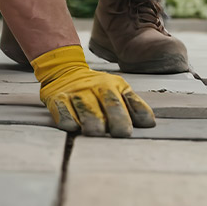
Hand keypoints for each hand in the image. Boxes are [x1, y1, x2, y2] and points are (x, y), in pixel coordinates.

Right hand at [31, 45, 155, 136]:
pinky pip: (64, 112)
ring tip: (97, 134)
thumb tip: (149, 123)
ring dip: (93, 123)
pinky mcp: (57, 99)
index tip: (130, 131)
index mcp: (113, 85)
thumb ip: (133, 105)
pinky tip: (74, 128)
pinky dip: (69, 121)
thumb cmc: (95, 88)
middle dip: (117, 121)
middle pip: (109, 105)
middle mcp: (95, 87)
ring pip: (87, 110)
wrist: (63, 71)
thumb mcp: (117, 90)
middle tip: (121, 134)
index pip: (125, 101)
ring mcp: (76, 93)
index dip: (129, 116)